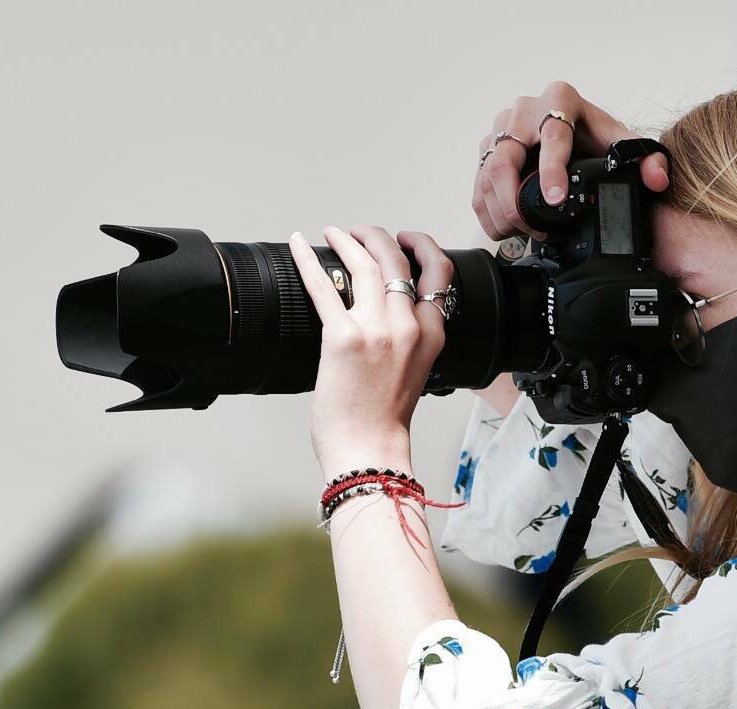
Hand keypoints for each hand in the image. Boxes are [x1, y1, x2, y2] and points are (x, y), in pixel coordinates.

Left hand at [288, 225, 453, 476]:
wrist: (368, 448)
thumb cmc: (384, 419)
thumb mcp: (415, 371)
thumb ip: (408, 339)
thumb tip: (386, 315)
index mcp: (431, 334)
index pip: (438, 272)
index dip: (422, 246)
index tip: (405, 240)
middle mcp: (408, 326)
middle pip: (397, 259)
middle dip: (377, 236)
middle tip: (360, 232)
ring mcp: (376, 329)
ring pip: (365, 264)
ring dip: (347, 240)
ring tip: (334, 233)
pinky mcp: (341, 337)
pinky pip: (323, 286)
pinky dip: (308, 261)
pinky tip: (298, 246)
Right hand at [473, 79, 670, 241]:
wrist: (572, 131)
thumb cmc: (594, 136)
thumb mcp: (622, 142)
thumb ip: (646, 159)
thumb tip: (657, 179)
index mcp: (561, 99)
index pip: (552, 135)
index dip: (551, 170)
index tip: (556, 200)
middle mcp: (525, 109)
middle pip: (505, 158)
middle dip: (515, 202)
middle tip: (533, 229)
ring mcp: (501, 129)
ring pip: (487, 174)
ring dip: (501, 211)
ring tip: (521, 233)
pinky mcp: (487, 150)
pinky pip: (478, 184)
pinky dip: (487, 212)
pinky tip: (504, 229)